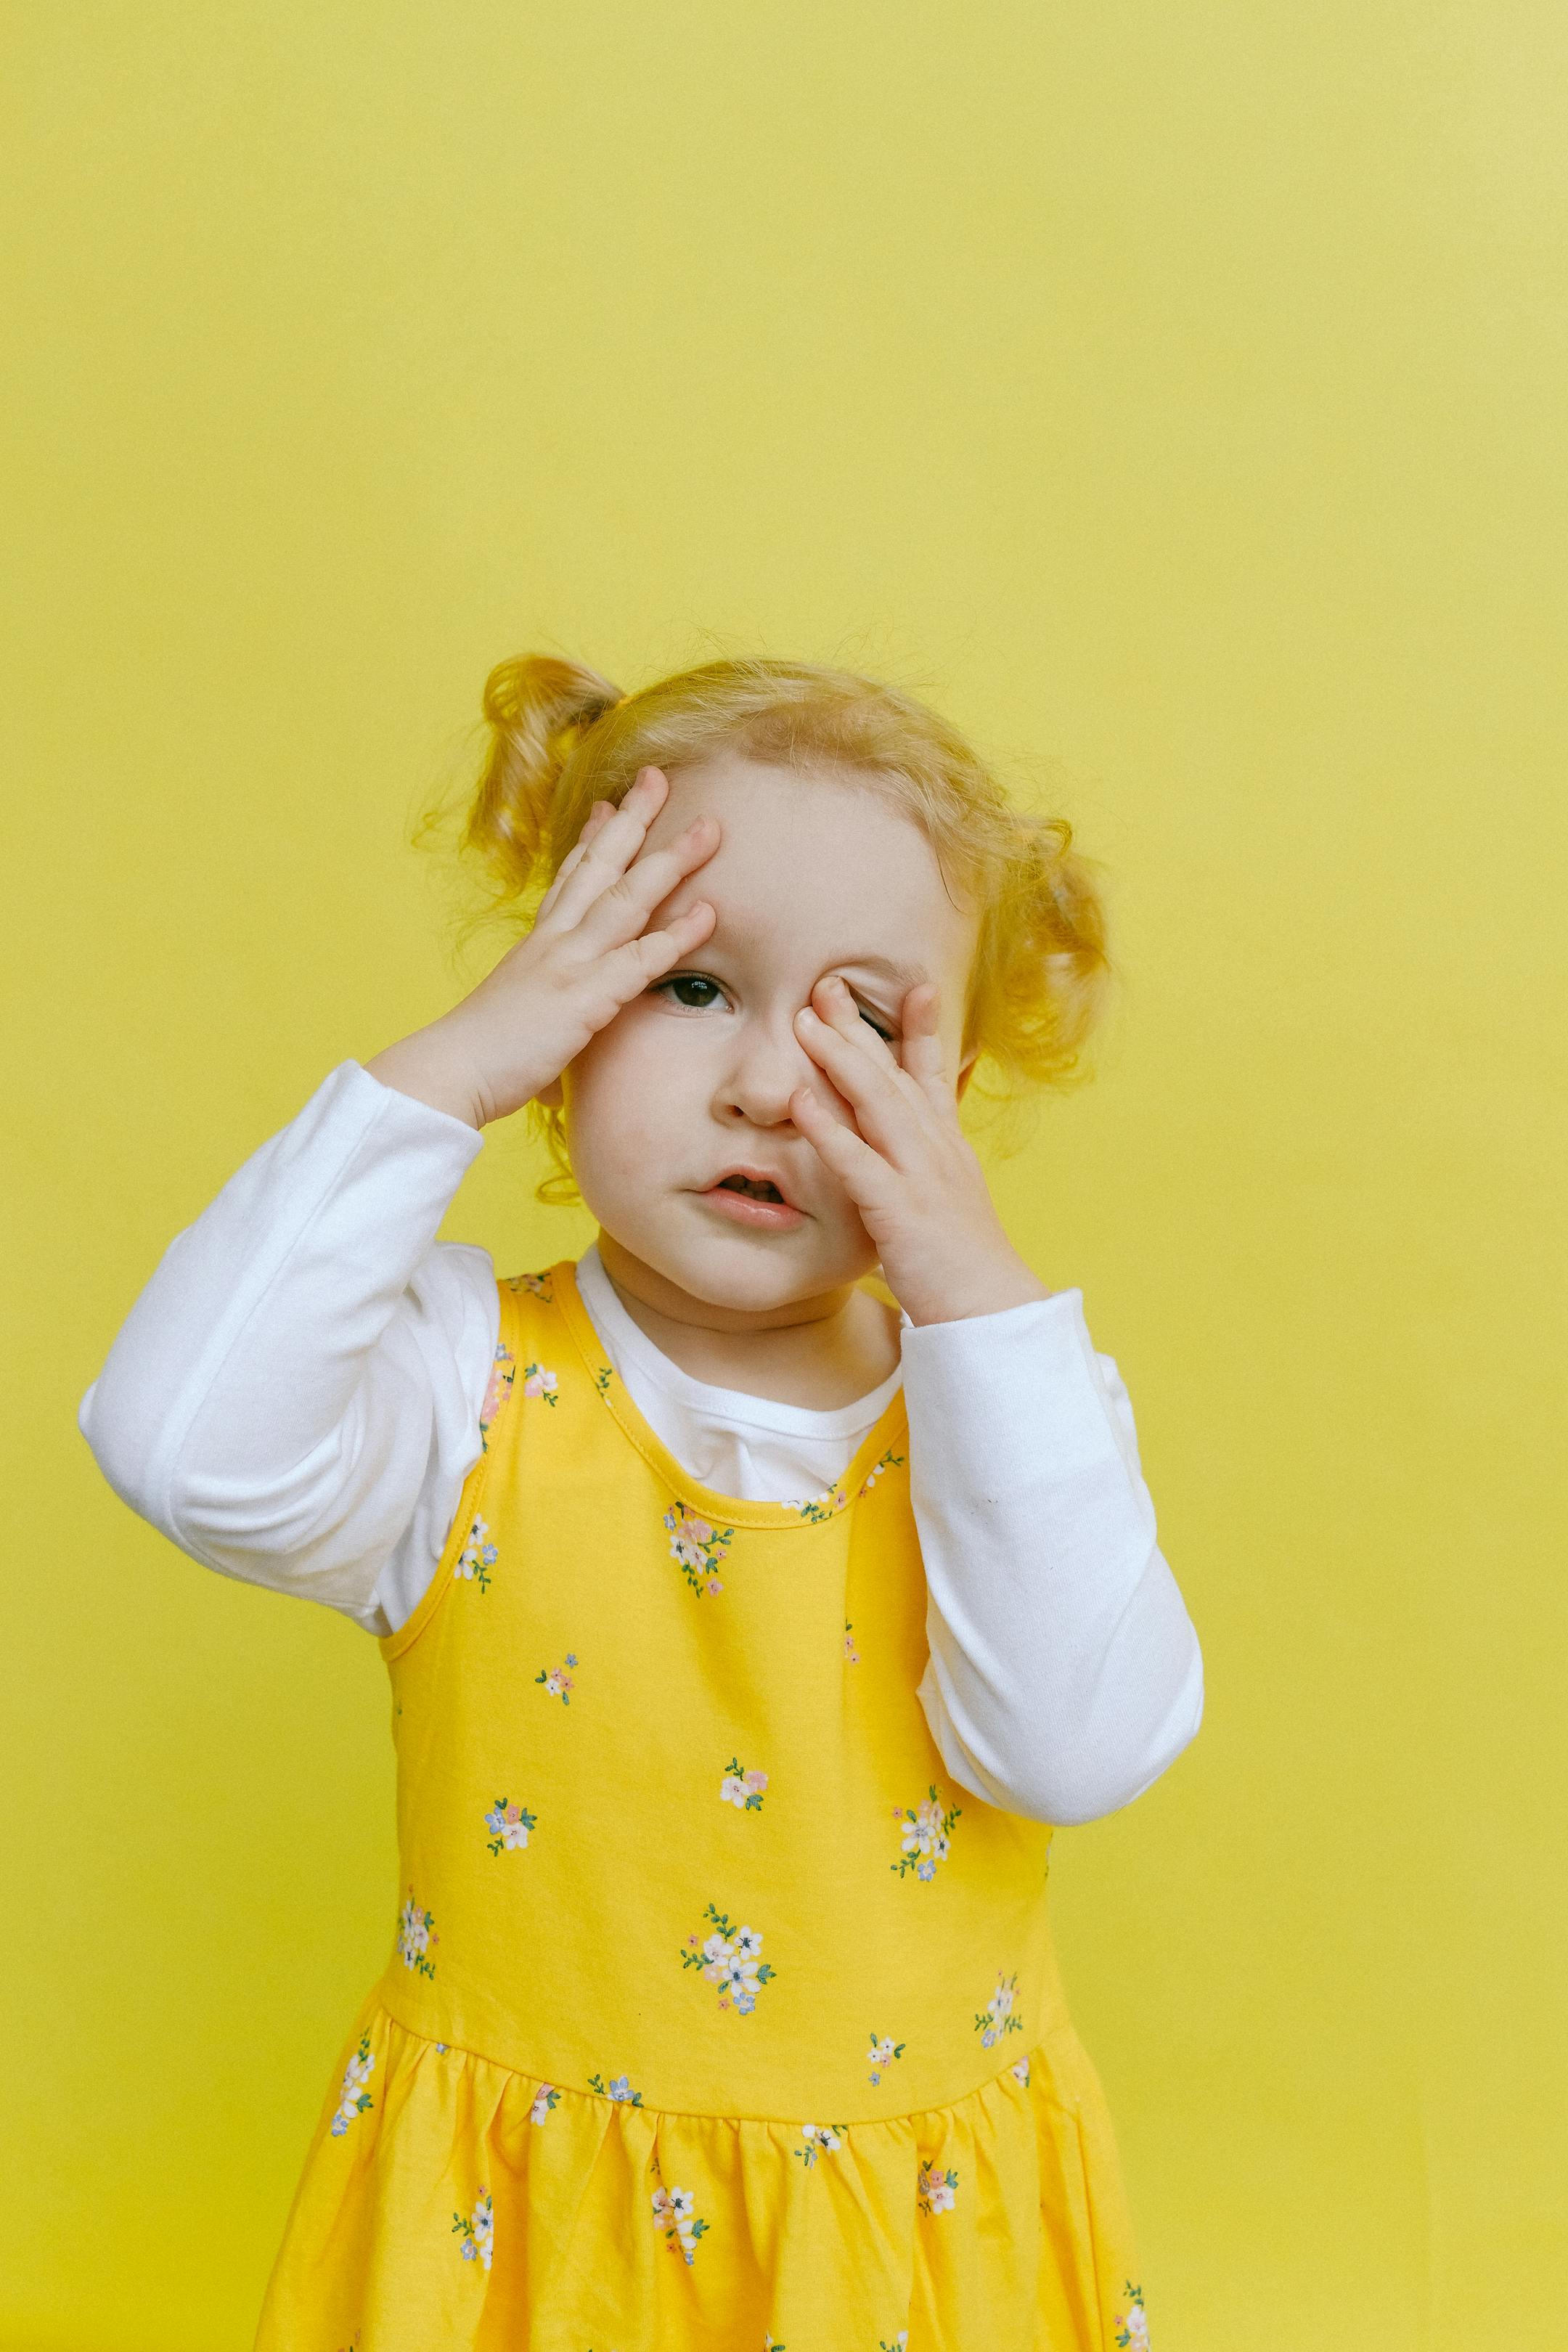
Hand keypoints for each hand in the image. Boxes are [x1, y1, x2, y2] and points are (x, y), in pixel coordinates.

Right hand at [366, 769, 717, 1127]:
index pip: (567, 880)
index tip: (609, 807)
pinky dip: (676, 935)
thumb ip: (538, 1013)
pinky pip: (640, 959)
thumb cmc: (479, 1058)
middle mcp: (554, 942)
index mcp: (536, 945)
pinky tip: (708, 913)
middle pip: (599, 866)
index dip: (591, 841)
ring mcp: (570, 963)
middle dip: (632, 820)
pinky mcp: (585, 997)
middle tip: (657, 778)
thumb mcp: (512, 1017)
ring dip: (670, 860)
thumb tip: (545, 1043)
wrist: (450, 1070)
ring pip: (627, 897)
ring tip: (709, 829)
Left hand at [789, 978, 1050, 1325]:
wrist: (992, 1313)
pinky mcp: (900, 1212)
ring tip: (806, 1023)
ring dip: (841, 1059)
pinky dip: (829, 1129)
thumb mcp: (950, 1202)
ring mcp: (920, 1177)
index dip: (920, 1030)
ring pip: (878, 1105)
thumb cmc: (963, 1265)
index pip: (932, 1077)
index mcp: (947, 1149)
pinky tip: (801, 1102)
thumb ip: (932, 1168)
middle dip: (860, 1027)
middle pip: (894, 1076)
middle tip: (826, 983)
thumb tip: (922, 1145)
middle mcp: (936, 1151)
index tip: (912, 988)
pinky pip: (859, 1163)